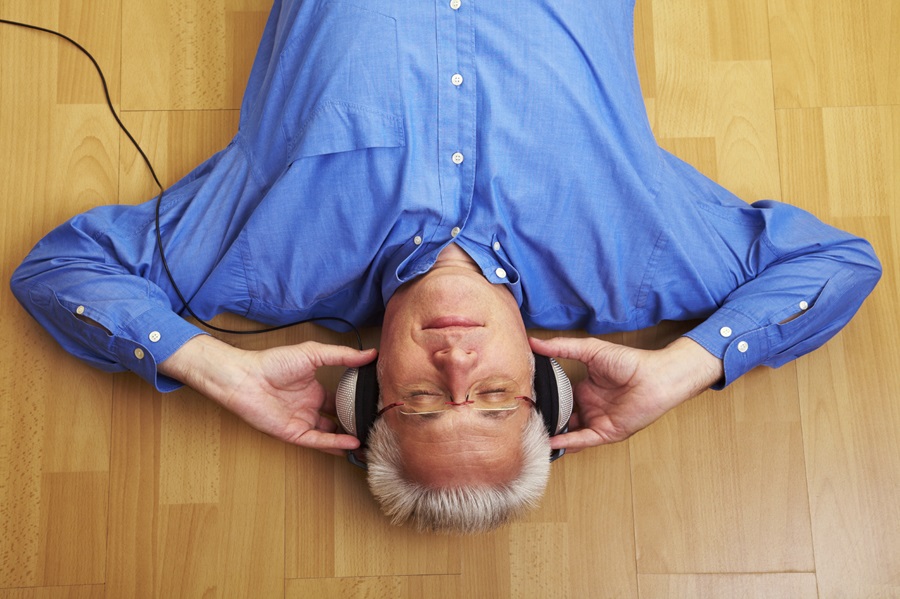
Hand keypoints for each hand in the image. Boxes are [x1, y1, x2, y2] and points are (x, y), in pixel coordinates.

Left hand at [161, 336, 376, 454]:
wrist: (246, 377)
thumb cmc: (273, 362)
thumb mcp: (314, 353)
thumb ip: (343, 356)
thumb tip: (370, 353)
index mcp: (315, 389)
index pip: (341, 399)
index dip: (357, 401)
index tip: (376, 402)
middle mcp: (310, 407)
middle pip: (338, 419)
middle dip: (355, 423)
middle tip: (377, 425)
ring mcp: (303, 421)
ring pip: (331, 434)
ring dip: (348, 438)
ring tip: (369, 440)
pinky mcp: (294, 433)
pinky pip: (319, 441)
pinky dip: (335, 444)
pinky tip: (351, 443)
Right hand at [530, 336, 721, 450]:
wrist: (656, 376)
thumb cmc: (629, 361)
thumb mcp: (590, 350)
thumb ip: (561, 347)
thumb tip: (533, 341)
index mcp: (583, 391)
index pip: (557, 399)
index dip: (541, 400)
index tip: (520, 399)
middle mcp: (588, 408)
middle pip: (560, 418)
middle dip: (543, 422)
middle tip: (519, 421)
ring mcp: (597, 421)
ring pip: (569, 433)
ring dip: (552, 436)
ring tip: (529, 436)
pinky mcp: (606, 432)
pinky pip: (583, 440)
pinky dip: (567, 442)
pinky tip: (551, 443)